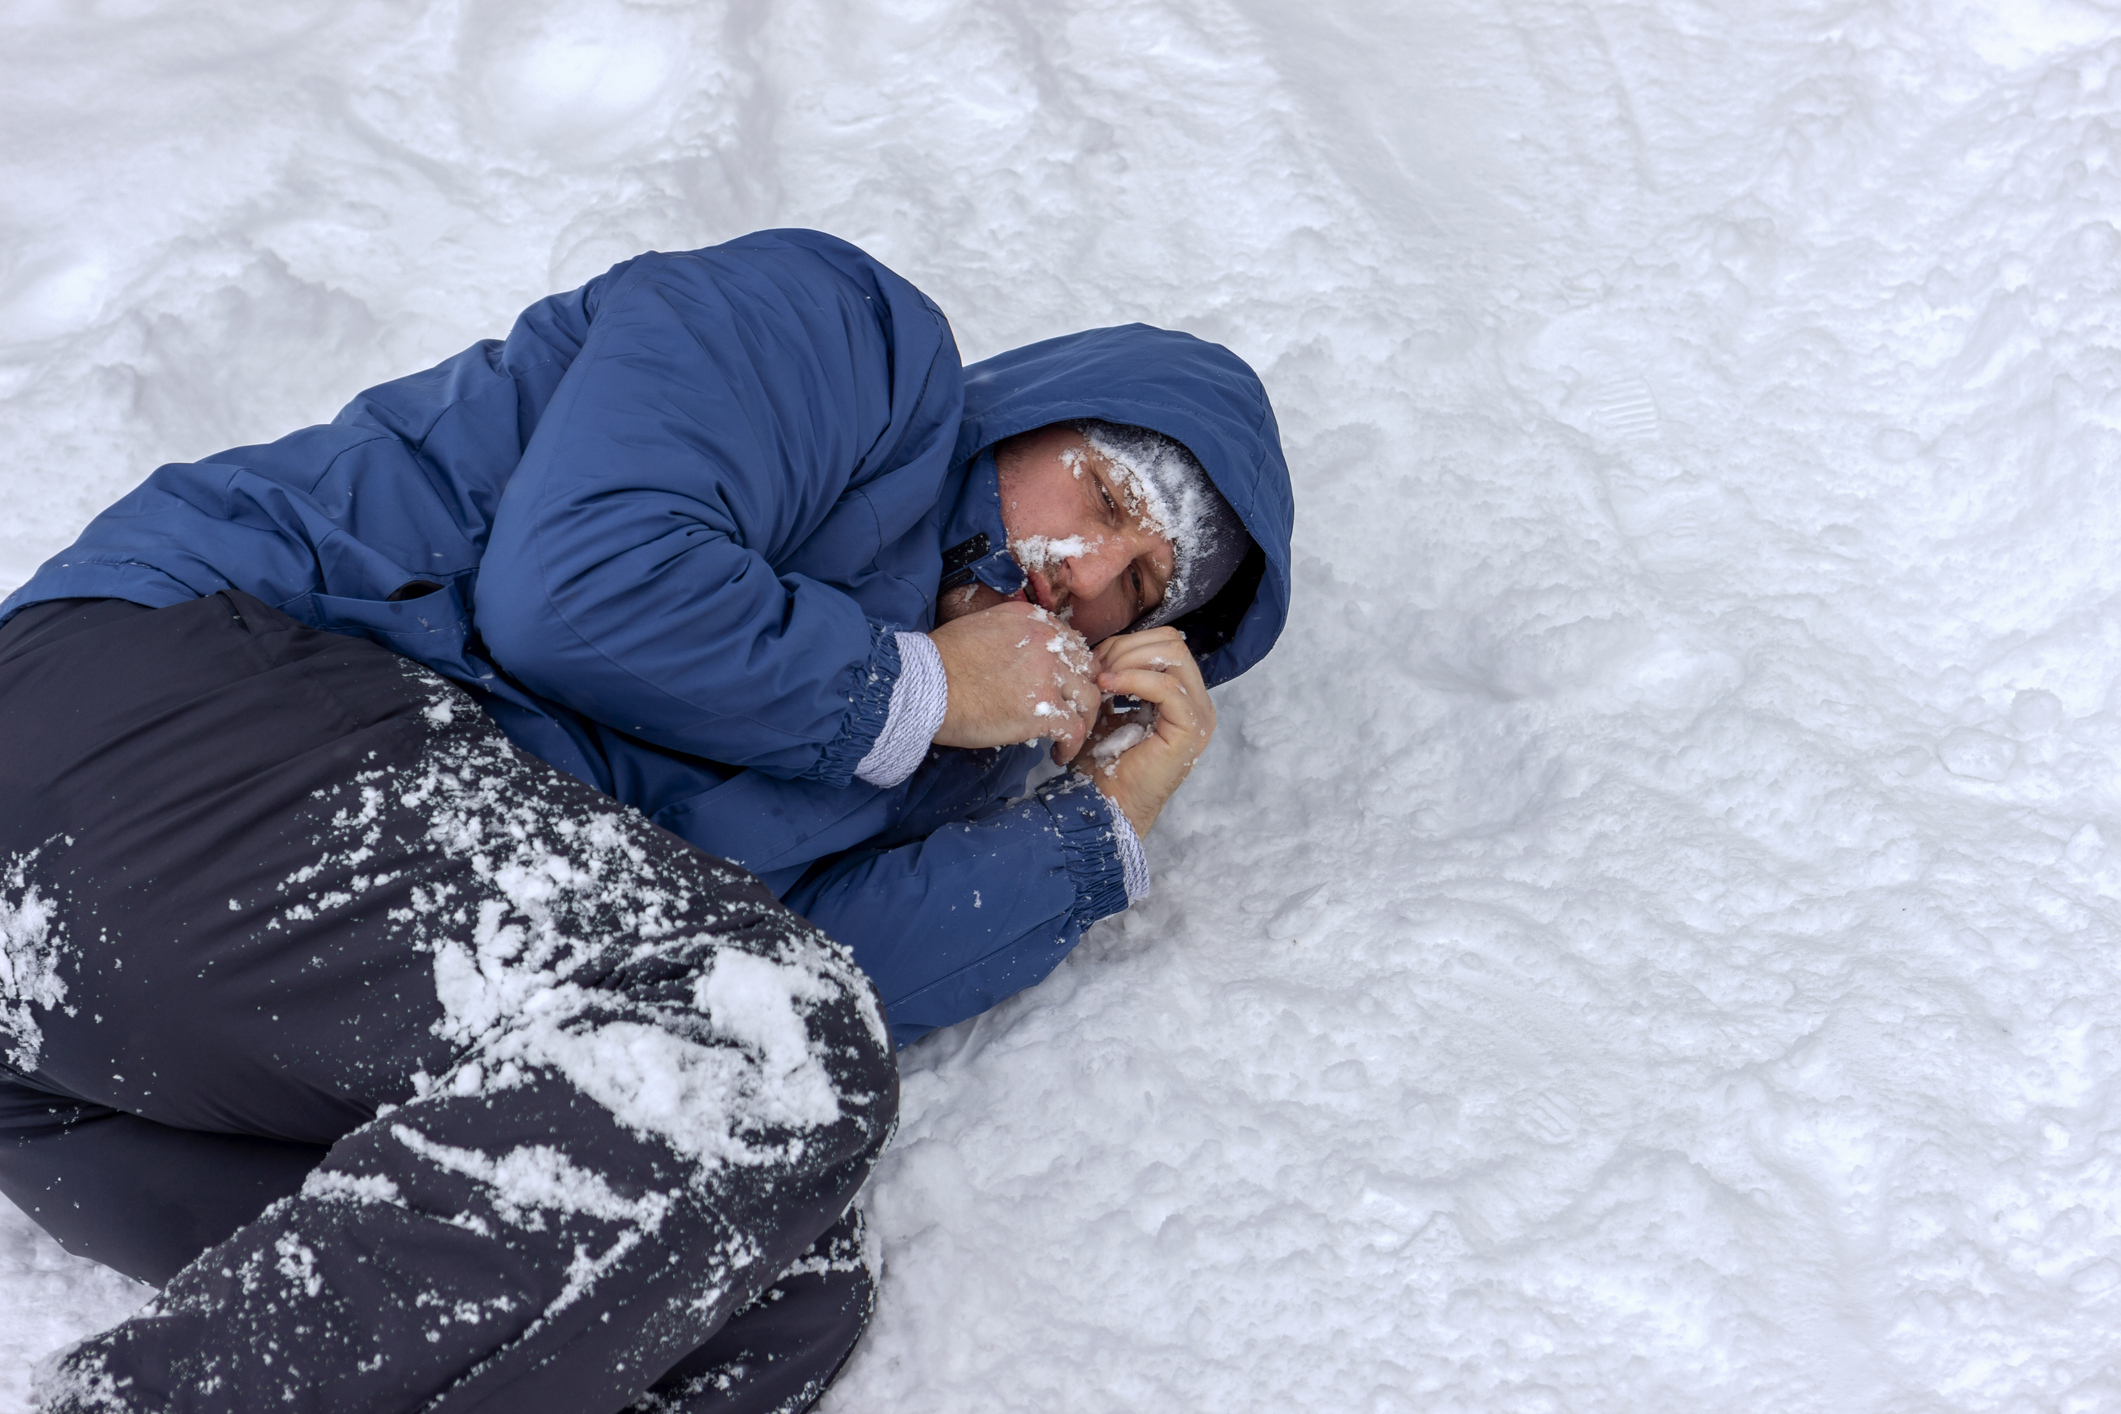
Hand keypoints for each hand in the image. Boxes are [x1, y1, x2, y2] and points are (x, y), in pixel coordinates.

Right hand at [929, 600, 1100, 756]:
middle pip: (1086, 668)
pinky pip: (1074, 729)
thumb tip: (1016, 659)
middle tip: (1072, 710)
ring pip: (1088, 698)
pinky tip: (1059, 754)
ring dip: (1083, 719)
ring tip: (1070, 736)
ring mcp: (1048, 676)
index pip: (1070, 642)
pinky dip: (1072, 745)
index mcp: (1030, 621)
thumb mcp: (980, 627)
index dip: (1072, 667)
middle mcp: (1046, 643)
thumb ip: (1008, 636)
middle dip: (1082, 691)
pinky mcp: (1043, 710)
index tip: (1064, 685)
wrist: (926, 685)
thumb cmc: (939, 662)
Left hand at [1065, 626, 1215, 836]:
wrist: (1104, 803)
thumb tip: (1104, 648)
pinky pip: (1168, 686)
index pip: (1165, 643)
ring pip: (1173, 656)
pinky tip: (1107, 686)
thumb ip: (1115, 677)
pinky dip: (1134, 679)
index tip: (1095, 663)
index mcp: (1181, 695)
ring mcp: (1198, 715)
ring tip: (1101, 680)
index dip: (1127, 643)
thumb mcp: (1107, 707)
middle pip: (1173, 642)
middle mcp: (1197, 702)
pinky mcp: (1190, 730)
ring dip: (1129, 660)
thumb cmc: (1102, 762)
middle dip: (1128, 647)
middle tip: (1097, 669)